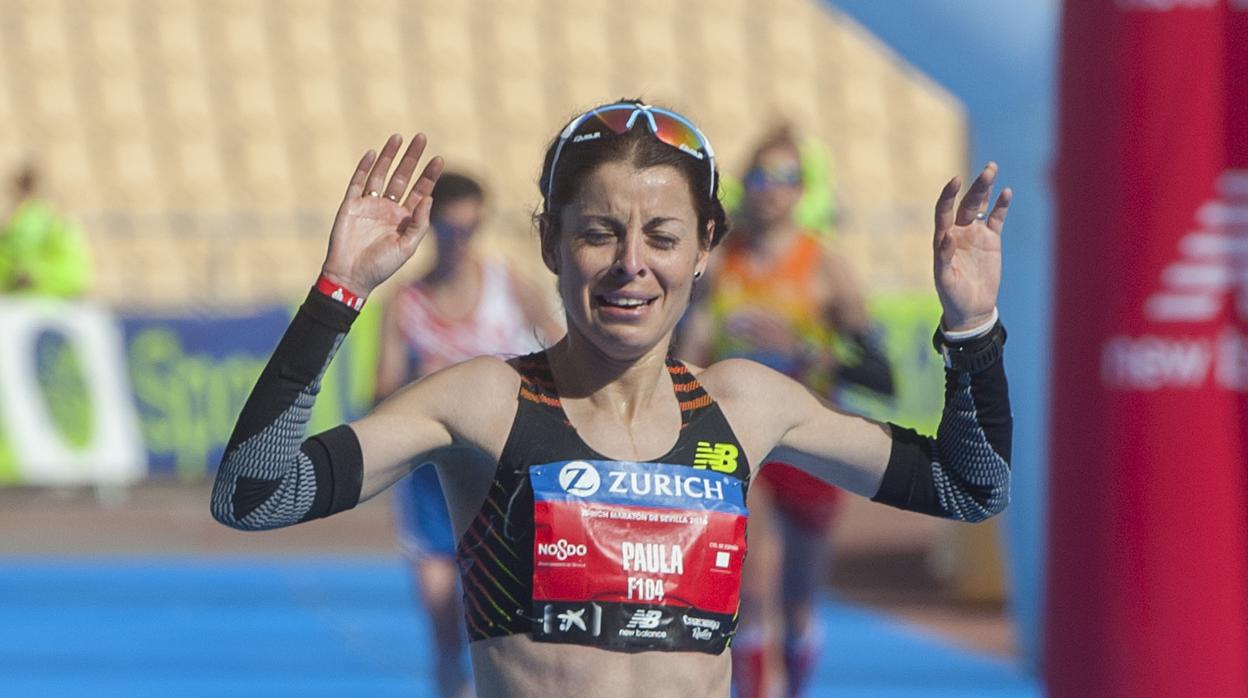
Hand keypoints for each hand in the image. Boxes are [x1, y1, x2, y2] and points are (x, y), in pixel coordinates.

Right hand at [320, 133, 443, 296]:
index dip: (429, 176)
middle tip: (421, 138)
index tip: (439, 159)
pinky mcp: (350, 205)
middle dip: (412, 158)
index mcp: (404, 219)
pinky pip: (358, 182)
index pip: (420, 191)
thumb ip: (419, 224)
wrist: (350, 277)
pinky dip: (364, 167)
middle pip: (402, 177)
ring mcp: (368, 205)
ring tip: (398, 137)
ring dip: (389, 156)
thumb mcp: (407, 247)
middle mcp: (388, 208)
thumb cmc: (381, 266)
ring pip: (381, 174)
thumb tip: (429, 198)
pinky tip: (373, 153)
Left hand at [932, 162, 1010, 330]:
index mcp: (942, 239)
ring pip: (980, 205)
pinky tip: (1006, 192)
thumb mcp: (945, 280)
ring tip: (992, 169)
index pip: (944, 211)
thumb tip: (946, 236)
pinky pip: (997, 218)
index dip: (948, 195)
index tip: (956, 180)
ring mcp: (975, 234)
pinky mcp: (992, 240)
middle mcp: (958, 232)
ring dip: (985, 188)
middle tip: (988, 170)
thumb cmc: (953, 296)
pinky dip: (1001, 206)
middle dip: (976, 186)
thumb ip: (943, 258)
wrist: (972, 308)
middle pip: (965, 203)